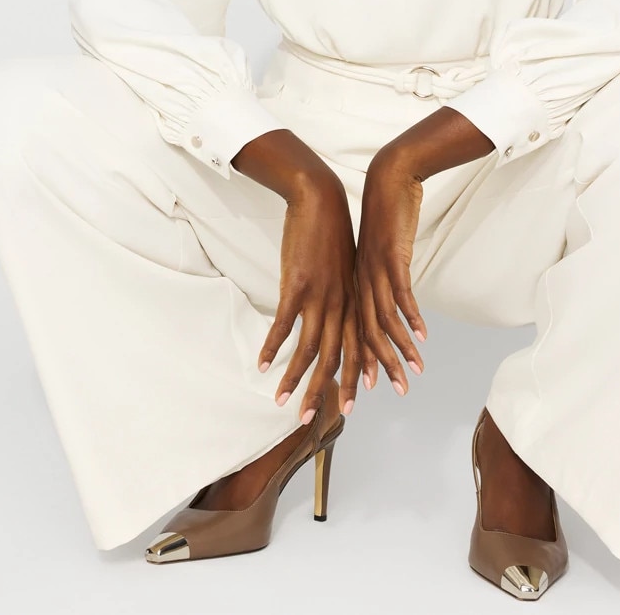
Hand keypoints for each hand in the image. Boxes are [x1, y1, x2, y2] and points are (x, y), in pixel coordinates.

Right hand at [255, 171, 360, 423]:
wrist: (322, 199)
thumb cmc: (331, 233)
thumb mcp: (345, 269)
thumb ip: (342, 295)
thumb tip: (334, 316)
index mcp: (353, 300)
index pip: (358, 349)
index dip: (353, 380)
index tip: (350, 408)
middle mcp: (341, 303)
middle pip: (336, 357)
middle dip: (325, 392)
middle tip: (311, 420)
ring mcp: (320, 295)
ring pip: (310, 348)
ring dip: (294, 378)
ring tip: (280, 401)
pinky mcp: (298, 284)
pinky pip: (284, 324)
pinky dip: (273, 347)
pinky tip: (261, 363)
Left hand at [355, 146, 428, 397]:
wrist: (387, 179)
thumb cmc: (381, 216)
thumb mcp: (375, 255)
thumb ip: (377, 281)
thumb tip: (386, 305)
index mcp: (352, 284)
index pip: (350, 334)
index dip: (353, 366)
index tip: (358, 393)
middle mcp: (359, 283)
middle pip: (360, 337)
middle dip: (365, 372)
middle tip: (372, 402)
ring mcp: (373, 271)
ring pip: (380, 321)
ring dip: (396, 352)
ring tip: (410, 376)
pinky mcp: (389, 257)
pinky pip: (400, 293)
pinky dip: (411, 317)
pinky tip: (422, 337)